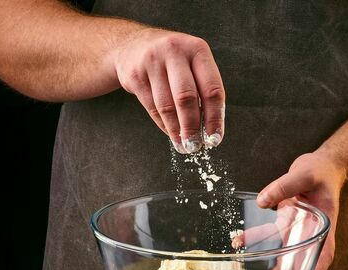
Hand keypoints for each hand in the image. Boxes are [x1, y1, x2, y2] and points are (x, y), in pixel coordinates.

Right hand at [114, 28, 224, 152]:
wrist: (132, 45)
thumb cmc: (172, 61)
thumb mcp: (191, 63)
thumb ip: (203, 89)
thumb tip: (210, 128)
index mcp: (197, 49)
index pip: (212, 89)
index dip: (215, 117)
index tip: (215, 138)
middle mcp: (175, 51)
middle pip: (187, 98)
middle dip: (192, 127)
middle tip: (195, 146)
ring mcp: (152, 62)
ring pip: (167, 106)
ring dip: (176, 131)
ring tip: (183, 145)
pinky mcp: (135, 75)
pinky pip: (152, 107)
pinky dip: (163, 125)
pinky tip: (170, 133)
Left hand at [256, 151, 345, 269]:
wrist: (321, 166)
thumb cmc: (320, 172)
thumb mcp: (305, 175)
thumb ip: (285, 187)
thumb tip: (263, 202)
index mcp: (324, 226)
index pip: (324, 253)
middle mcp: (311, 232)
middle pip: (302, 261)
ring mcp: (298, 229)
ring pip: (285, 255)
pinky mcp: (286, 222)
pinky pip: (270, 234)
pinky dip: (255, 239)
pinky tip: (239, 242)